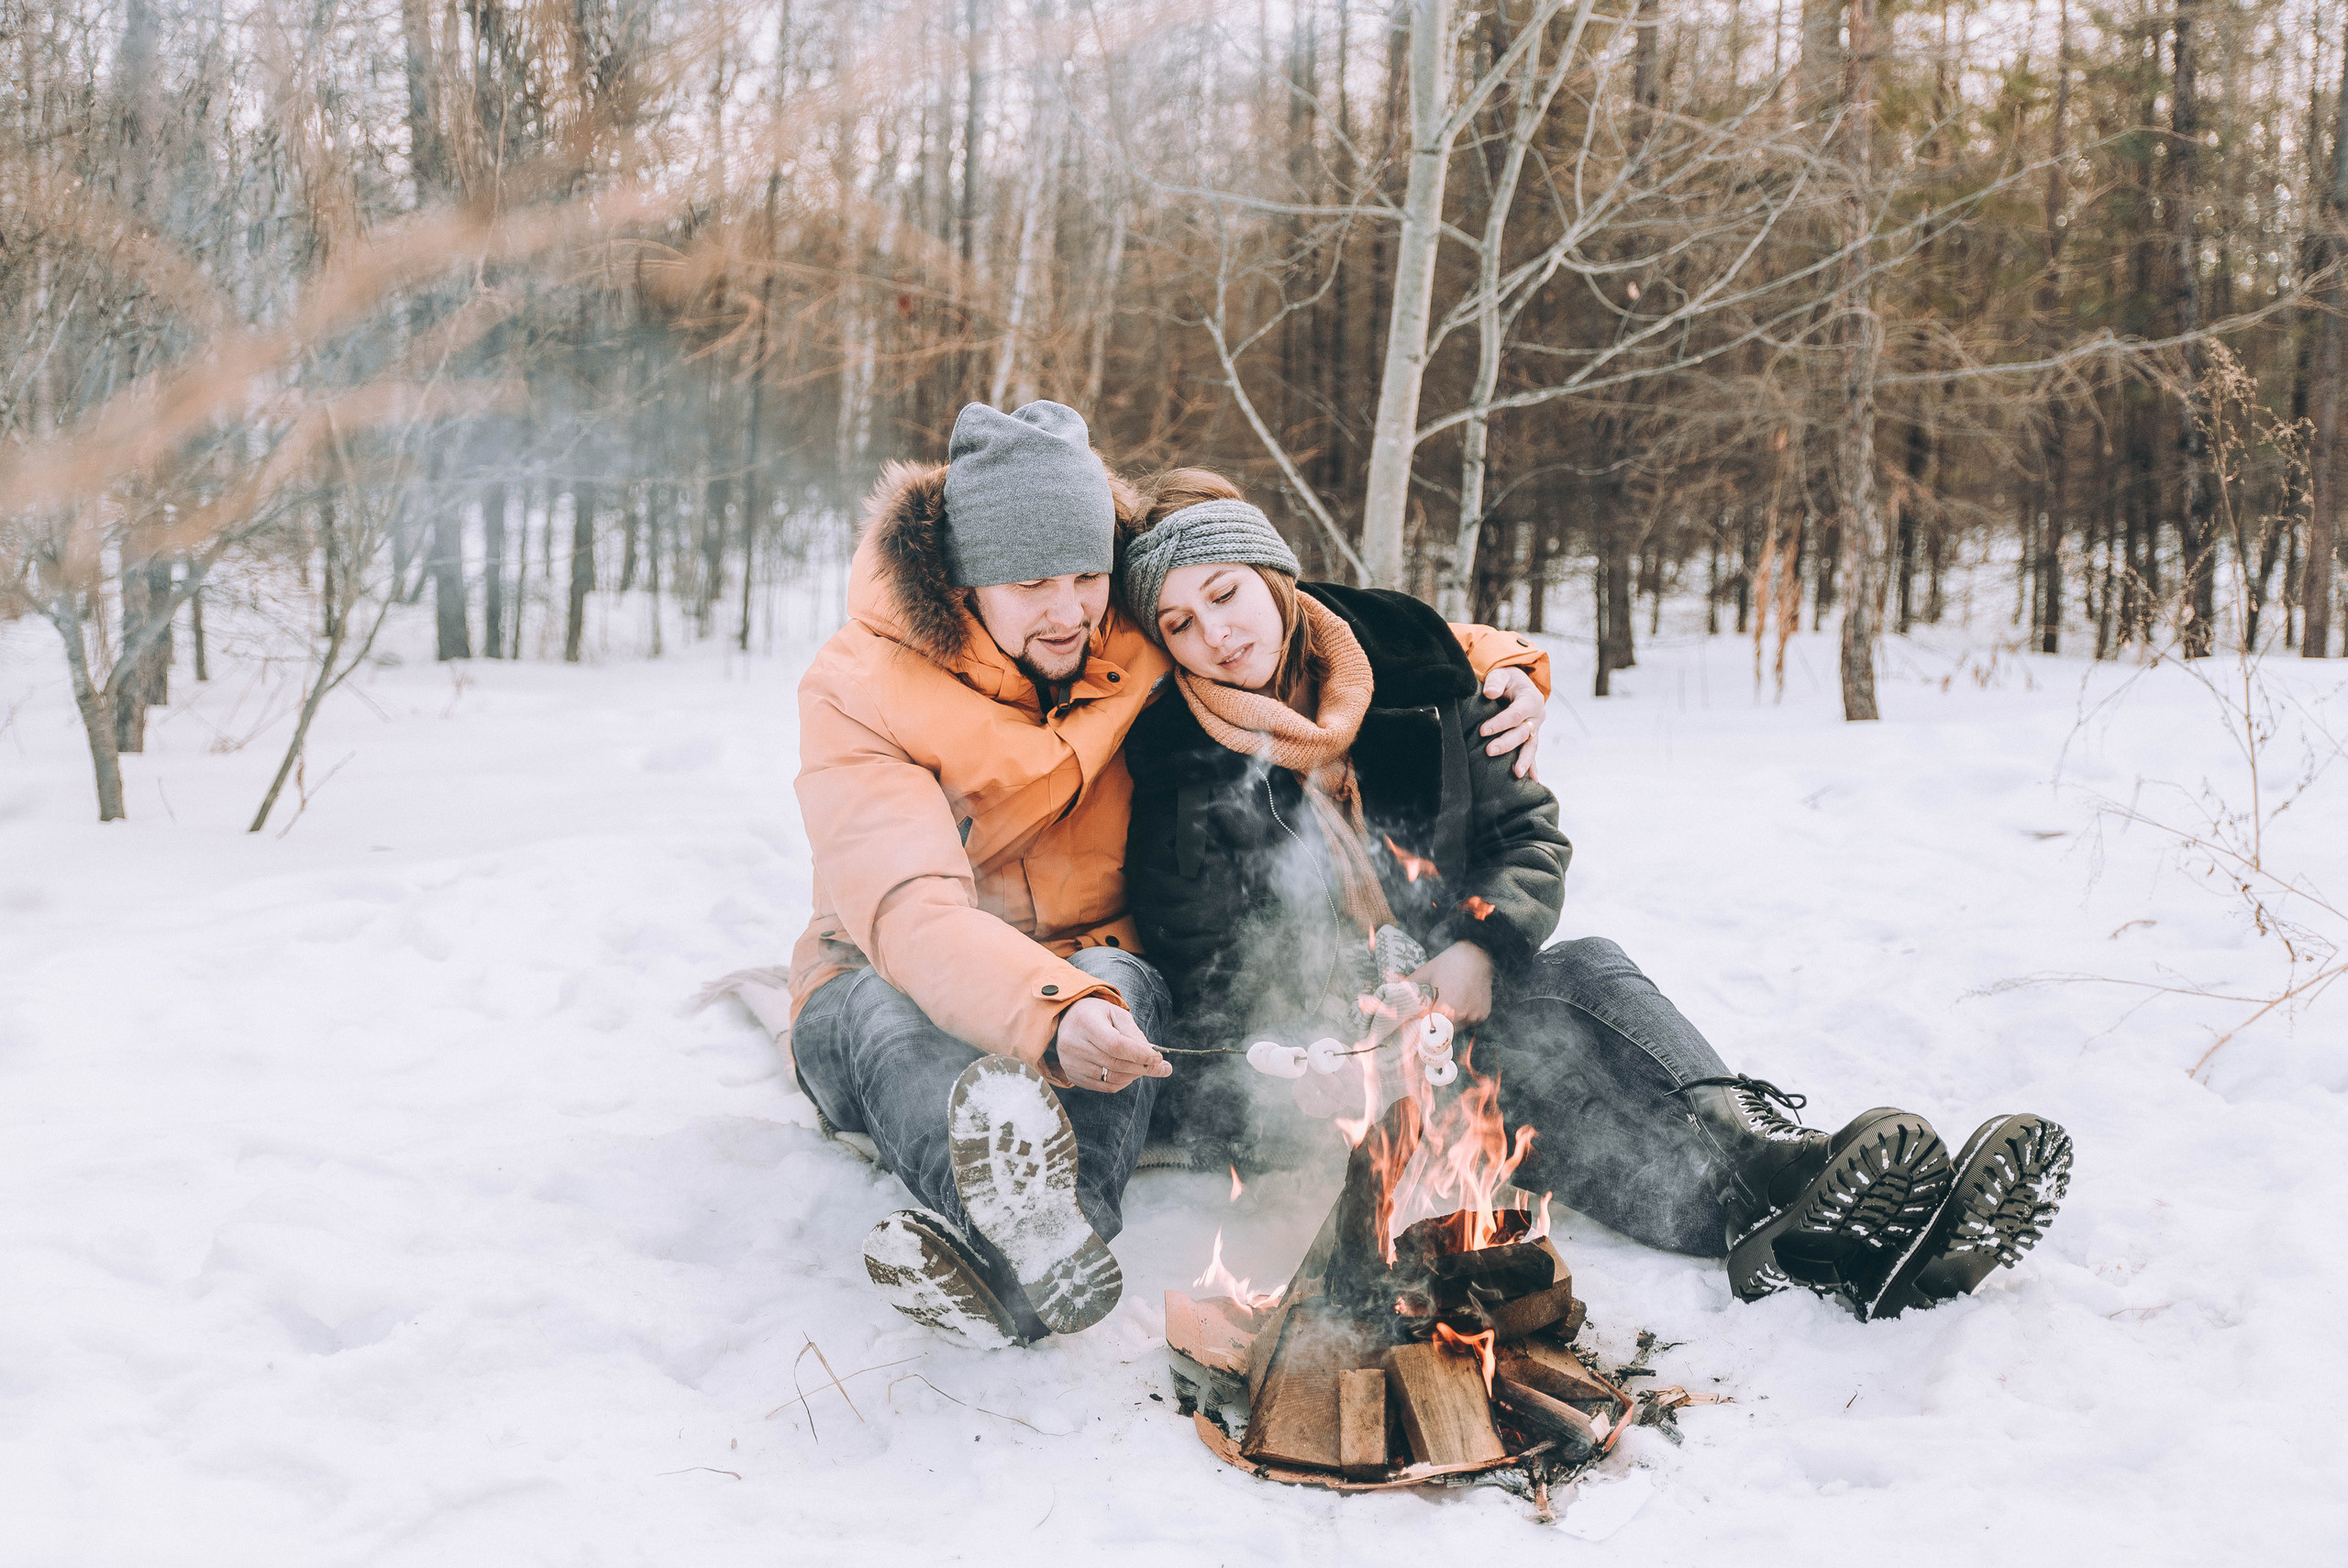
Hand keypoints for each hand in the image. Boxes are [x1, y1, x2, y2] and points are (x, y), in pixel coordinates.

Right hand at [1052, 997, 1170, 1092]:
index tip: (1158, 1057)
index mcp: (1085, 1023)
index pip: (1115, 1045)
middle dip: (1143, 1067)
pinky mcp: (1073, 1075)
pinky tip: (1130, 1073)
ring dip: (1134, 1075)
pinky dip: (1122, 1082)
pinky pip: (1104, 1087)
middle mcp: (1073, 1044)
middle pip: (1114, 1063)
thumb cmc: (1097, 1015)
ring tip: (1146, 1067)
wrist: (1068, 1020)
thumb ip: (1134, 1034)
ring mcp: (1071, 1062)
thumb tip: (1155, 1056)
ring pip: (1111, 1078)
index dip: (1138, 1054)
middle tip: (1163, 1067)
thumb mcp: (1116, 1014)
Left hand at [1408, 941, 1494, 1025]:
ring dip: (1452, 1020)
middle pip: (1443, 1029)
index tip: (1420, 1019)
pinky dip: (1465, 1015)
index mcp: (1444, 1009)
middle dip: (1437, 1022)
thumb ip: (1408, 985)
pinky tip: (1463, 1000)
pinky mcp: (1483, 1015)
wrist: (1475, 956)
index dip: (1423, 1025)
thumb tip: (1390, 990)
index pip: (1429, 1028)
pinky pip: (1470, 1021)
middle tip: (1435, 1009)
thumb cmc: (1448, 963)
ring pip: (1458, 1026)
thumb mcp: (1425, 973)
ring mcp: (1474, 1016)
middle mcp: (1461, 1016)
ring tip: (1450, 1002)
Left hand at [1480, 666, 1547, 779]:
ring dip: (1524, 760)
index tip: (1482, 730)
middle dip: (1506, 743)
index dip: (1499, 723)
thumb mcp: (1502, 674)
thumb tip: (1489, 694)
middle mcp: (1536, 716)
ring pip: (1530, 746)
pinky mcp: (1531, 738)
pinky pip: (1532, 753)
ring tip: (1516, 774)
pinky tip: (1532, 781)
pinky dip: (1532, 766)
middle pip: (1522, 733)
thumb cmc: (1507, 680)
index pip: (1515, 714)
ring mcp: (1535, 729)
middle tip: (1489, 751)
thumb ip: (1495, 681)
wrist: (1517, 685)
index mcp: (1531, 700)